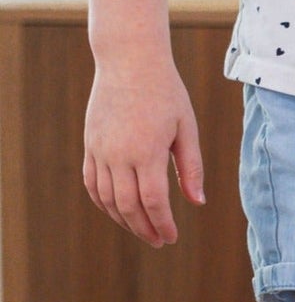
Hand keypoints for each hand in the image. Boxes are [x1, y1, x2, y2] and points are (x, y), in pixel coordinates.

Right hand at [83, 54, 205, 247]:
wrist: (128, 60)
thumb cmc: (165, 93)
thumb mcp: (186, 128)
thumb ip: (191, 168)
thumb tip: (197, 203)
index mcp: (147, 151)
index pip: (153, 202)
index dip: (163, 224)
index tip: (171, 237)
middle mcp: (118, 153)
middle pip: (128, 206)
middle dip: (144, 229)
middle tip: (158, 241)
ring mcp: (100, 149)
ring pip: (107, 198)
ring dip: (124, 220)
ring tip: (141, 230)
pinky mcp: (90, 143)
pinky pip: (91, 182)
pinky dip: (102, 202)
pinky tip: (118, 211)